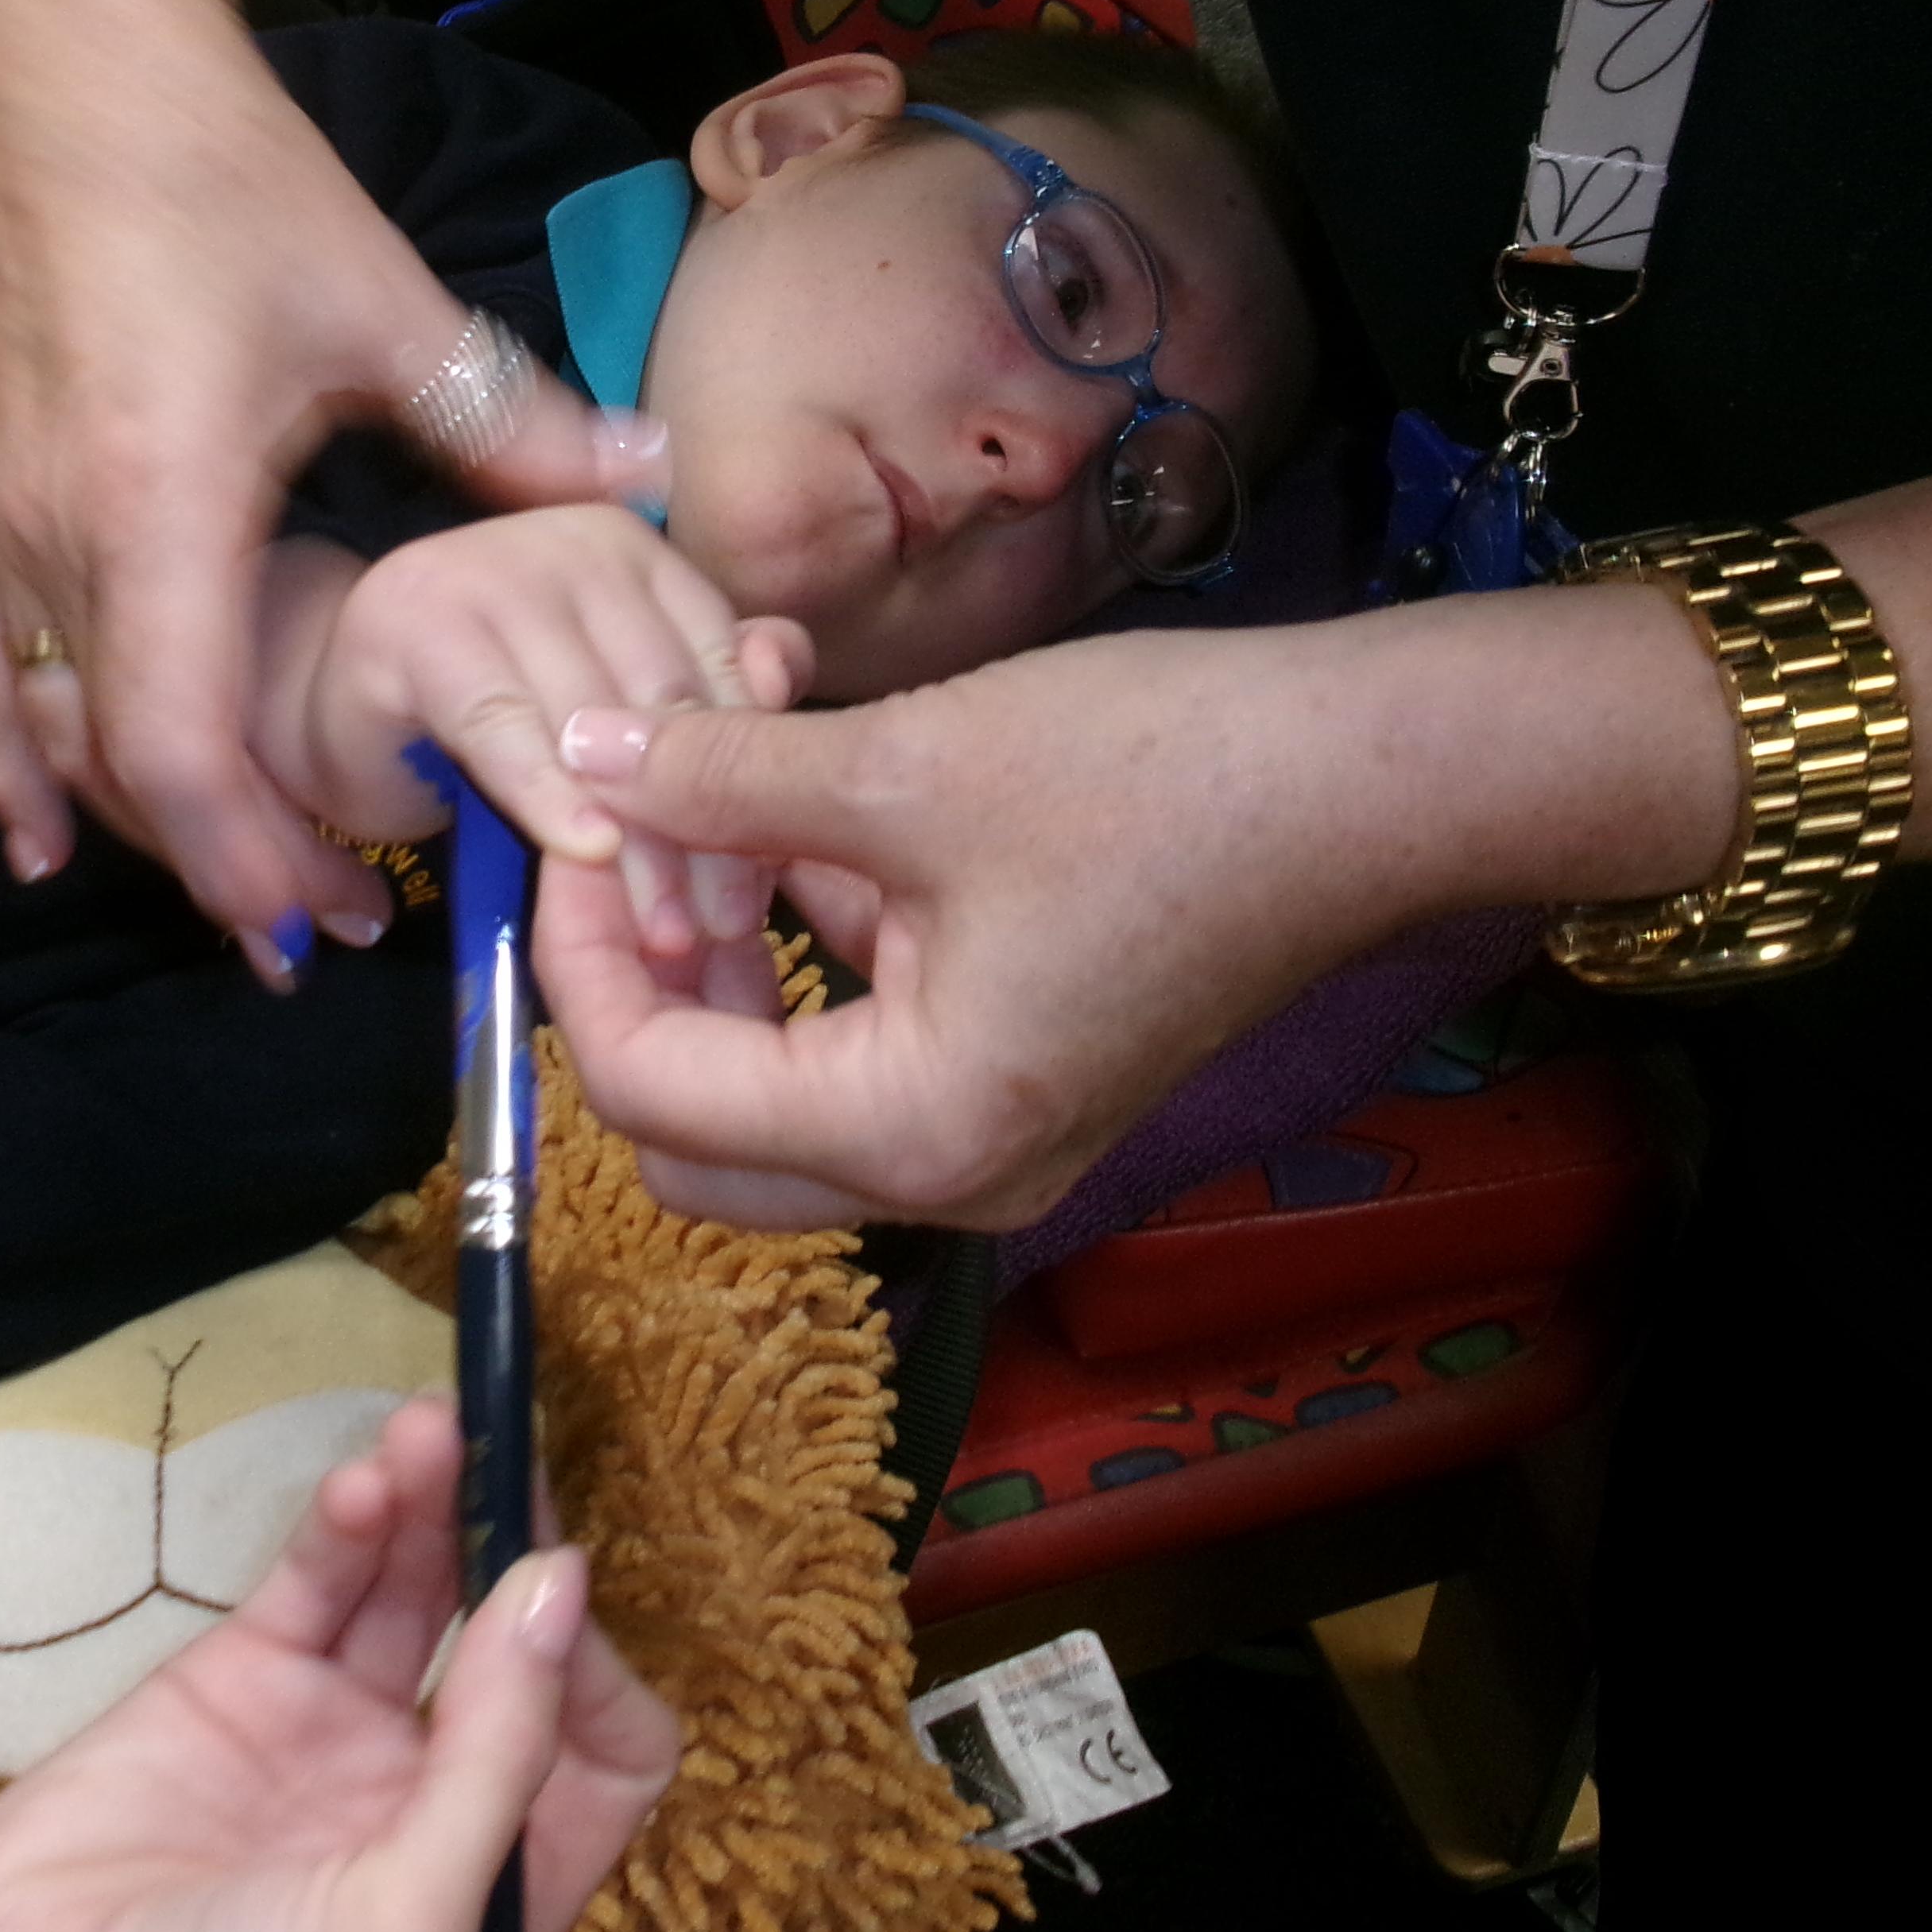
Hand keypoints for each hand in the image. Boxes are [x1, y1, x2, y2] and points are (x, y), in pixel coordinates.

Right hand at [0, 0, 656, 974]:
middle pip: (118, 771)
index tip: (323, 929)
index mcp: (160, 509)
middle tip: (323, 932)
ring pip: (46, 732)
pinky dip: (11, 761)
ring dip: (135, 824)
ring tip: (233, 888)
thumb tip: (649, 481)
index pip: (184, 750)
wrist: (61, 63)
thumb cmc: (220, 177)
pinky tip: (44, 835)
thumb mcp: (380, 303)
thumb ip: (512, 419)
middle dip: (222, 868)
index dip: (250, 861)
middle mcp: (54, 537)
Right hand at [0, 1394, 675, 1931]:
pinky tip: (362, 1483)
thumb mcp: (403, 1919)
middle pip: (513, 1643)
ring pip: (418, 1590)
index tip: (552, 1602)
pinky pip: (321, 1585)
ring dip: (433, 1505)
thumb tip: (562, 1593)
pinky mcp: (242, 1684)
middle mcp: (428, 1800)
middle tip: (507, 1458)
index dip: (594, 1670)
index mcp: (494, 1878)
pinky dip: (346, 1526)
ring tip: (430, 1431)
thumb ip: (497, 1758)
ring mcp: (333, 1735)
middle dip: (516, 1548)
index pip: (602, 1749)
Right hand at [260, 513, 806, 1000]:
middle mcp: (566, 539)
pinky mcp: (411, 622)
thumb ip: (699, 689)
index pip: (717, 667)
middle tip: (715, 930)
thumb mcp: (607, 708)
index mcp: (630, 548)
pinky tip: (580, 851)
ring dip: (631, 840)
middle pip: (660, 699)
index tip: (769, 883)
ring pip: (588, 723)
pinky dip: (543, 792)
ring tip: (656, 932)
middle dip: (696, 828)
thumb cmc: (483, 716)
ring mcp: (486, 568)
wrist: (330, 710)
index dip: (750, 780)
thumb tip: (783, 674)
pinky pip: (498, 724)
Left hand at [532, 593, 1742, 1228]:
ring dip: (710, 967)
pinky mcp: (1014, 1080)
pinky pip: (850, 1051)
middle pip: (691, 1138)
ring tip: (697, 810)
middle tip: (612, 845)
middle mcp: (944, 1176)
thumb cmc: (1156, 774)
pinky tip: (790, 826)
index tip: (561, 831)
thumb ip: (720, 779)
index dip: (578, 962)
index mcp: (912, 1131)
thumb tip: (578, 755)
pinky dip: (796, 956)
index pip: (650, 1093)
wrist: (1370, 779)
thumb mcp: (904, 762)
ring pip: (766, 1094)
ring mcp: (986, 1140)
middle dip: (631, 991)